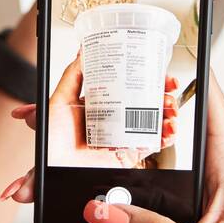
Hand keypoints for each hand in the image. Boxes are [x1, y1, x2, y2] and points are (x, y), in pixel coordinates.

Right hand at [2, 72, 223, 222]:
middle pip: (139, 125)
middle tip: (39, 114)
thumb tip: (103, 210)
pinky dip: (84, 203)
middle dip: (89, 115)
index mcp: (223, 161)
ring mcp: (176, 192)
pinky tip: (51, 207)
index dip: (166, 64)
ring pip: (120, 163)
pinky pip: (117, 202)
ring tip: (30, 165)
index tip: (125, 44)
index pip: (200, 95)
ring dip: (75, 161)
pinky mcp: (161, 217)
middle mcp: (197, 168)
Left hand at [27, 51, 178, 168]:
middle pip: (146, 104)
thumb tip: (82, 53)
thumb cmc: (52, 141)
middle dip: (163, 96)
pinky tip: (169, 129)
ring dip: (168, 115)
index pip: (128, 89)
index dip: (146, 80)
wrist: (53, 169)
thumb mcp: (59, 101)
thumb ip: (72, 77)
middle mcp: (113, 122)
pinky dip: (165, 137)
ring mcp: (122, 138)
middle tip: (169, 90)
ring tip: (171, 111)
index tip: (159, 75)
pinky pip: (151, 145)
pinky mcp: (127, 155)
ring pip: (153, 123)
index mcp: (100, 107)